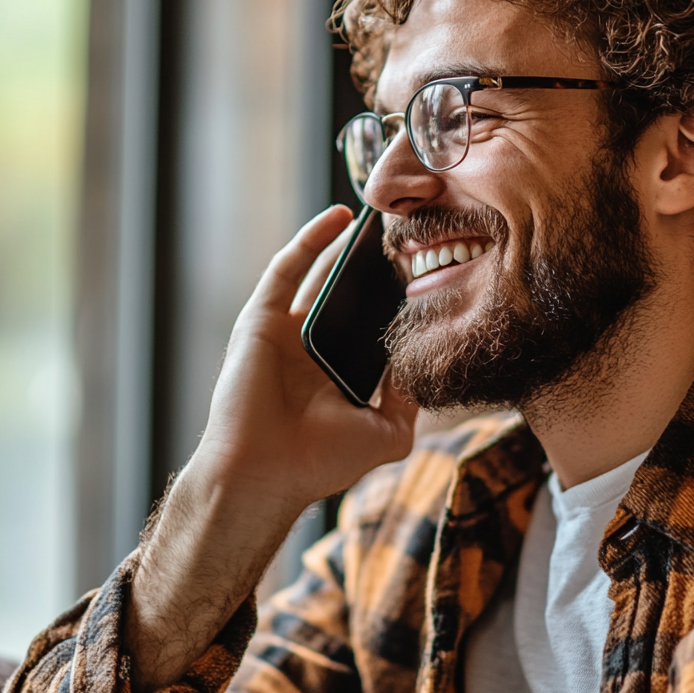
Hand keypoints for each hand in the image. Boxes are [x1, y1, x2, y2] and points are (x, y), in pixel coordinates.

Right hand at [124, 206, 416, 692]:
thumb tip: (425, 363)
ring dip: (348, 245)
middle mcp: (312, 348)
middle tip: (411, 235)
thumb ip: (407, 399)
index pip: (372, 324)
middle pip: (349, 293)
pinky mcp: (262, 319)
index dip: (397, 298)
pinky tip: (342, 217)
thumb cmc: (319, 462)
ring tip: (384, 218)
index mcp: (337, 373)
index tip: (431, 270)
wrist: (264, 474)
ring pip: (321, 273)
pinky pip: (288, 268)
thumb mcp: (385, 433)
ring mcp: (285, 331)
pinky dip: (312, 239)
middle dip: (378, 265)